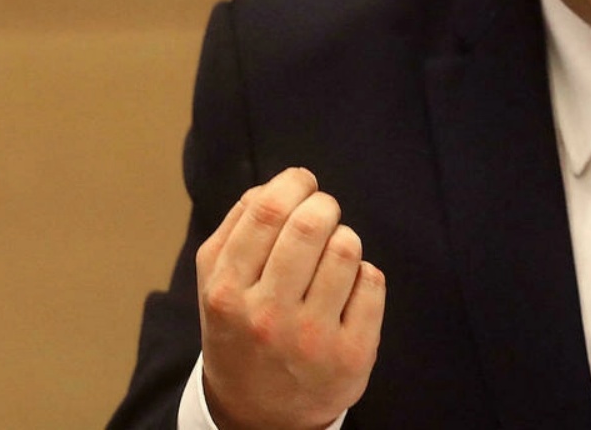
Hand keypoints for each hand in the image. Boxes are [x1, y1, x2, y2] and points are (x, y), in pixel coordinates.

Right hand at [196, 167, 385, 429]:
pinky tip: (345, 292)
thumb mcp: (217, 284)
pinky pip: (372, 281)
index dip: (293, 183)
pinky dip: (363, 276)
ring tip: (331, 256)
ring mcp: (313, 338)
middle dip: (323, 205)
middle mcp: (268, 316)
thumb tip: (276, 186)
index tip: (302, 183)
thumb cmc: (242, 330)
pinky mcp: (353, 355)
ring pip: (347, 248)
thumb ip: (237, 228)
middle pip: (311, 224)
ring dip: (344, 240)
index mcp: (228, 291)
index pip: (267, 211)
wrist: (259, 415)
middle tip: (322, 212)